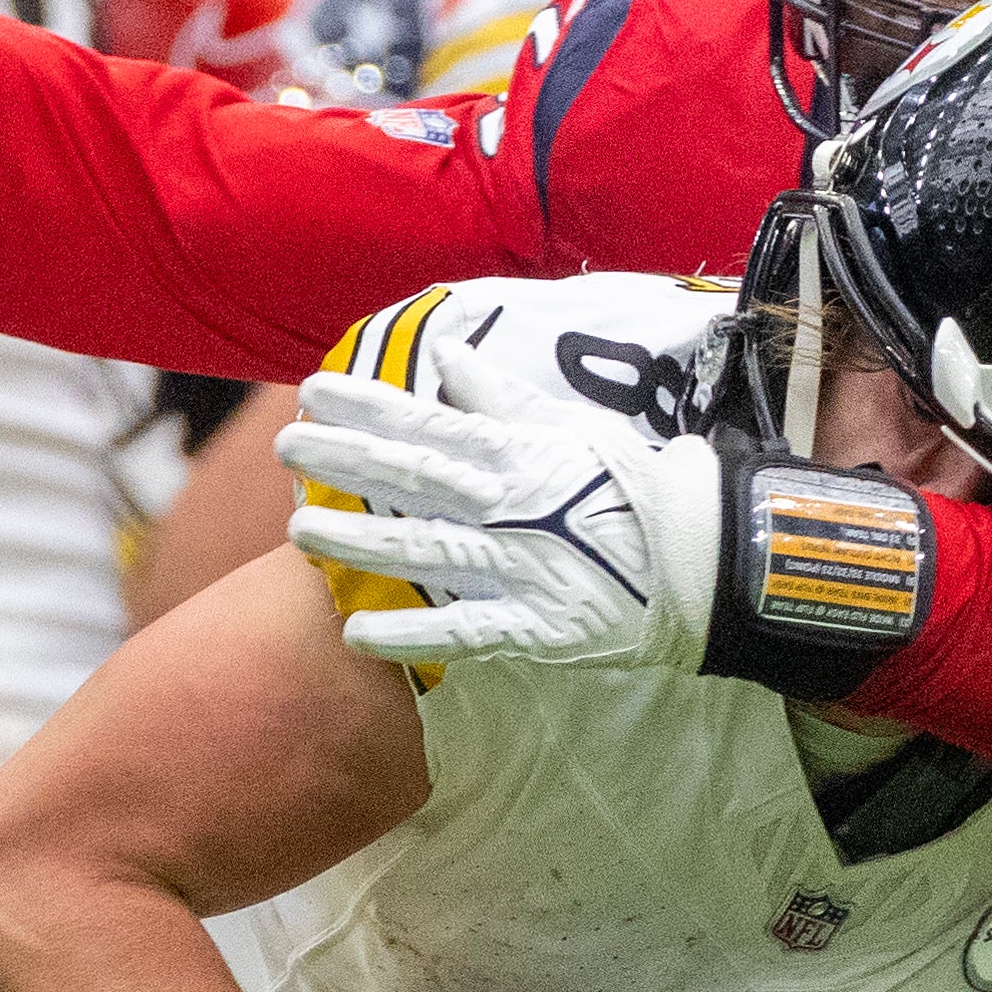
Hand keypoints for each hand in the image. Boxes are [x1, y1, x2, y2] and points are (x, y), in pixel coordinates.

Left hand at [278, 337, 721, 670]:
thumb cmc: (632, 487)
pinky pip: (463, 632)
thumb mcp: (572, 427)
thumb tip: (448, 356)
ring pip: (427, 552)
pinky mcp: (533, 625)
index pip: (429, 426)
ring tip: (300, 532)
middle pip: (415, 482)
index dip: (369, 409)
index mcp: (518, 456)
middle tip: (289, 447)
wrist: (702, 559)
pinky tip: (357, 635)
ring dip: (361, 544)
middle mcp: (509, 508)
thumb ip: (503, 398)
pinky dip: (412, 634)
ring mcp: (519, 568)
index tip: (314, 391)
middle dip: (347, 463)